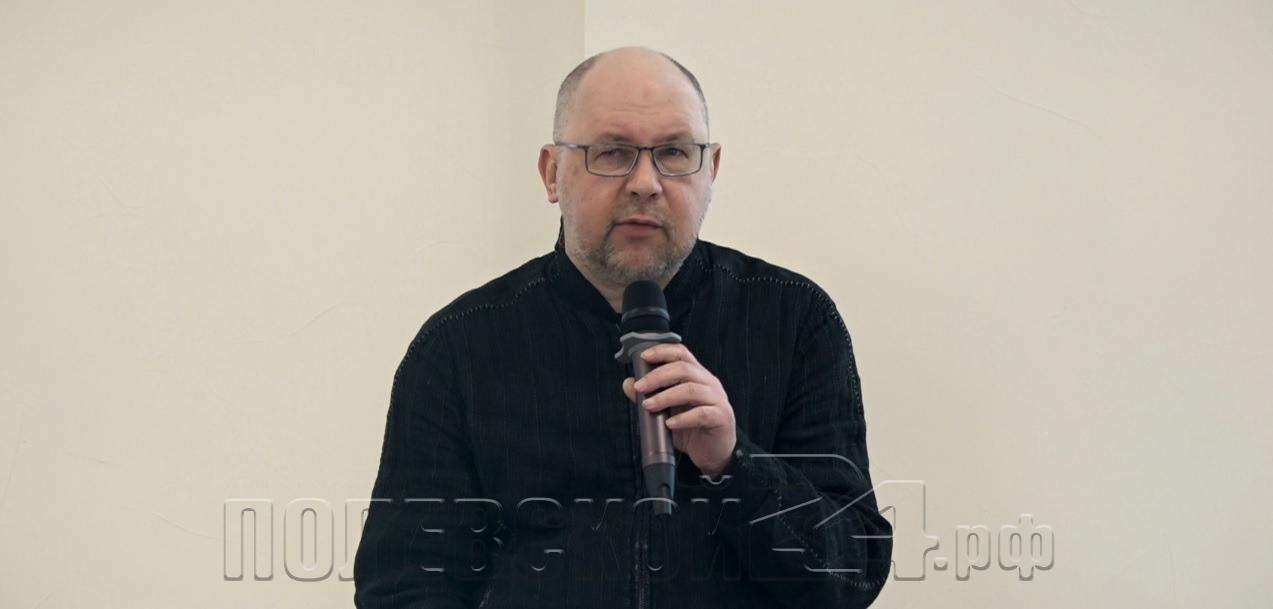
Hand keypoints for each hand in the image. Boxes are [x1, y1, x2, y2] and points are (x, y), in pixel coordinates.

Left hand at [622, 343, 736, 477]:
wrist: (713, 453)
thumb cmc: (692, 428)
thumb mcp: (667, 411)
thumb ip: (650, 396)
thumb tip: (628, 384)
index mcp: (697, 375)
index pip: (681, 353)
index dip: (663, 351)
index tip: (644, 357)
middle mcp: (709, 383)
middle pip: (683, 369)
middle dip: (657, 376)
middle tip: (640, 387)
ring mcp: (717, 399)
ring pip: (691, 390)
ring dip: (665, 397)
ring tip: (649, 406)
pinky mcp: (721, 418)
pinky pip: (701, 414)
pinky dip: (682, 418)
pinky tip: (669, 424)